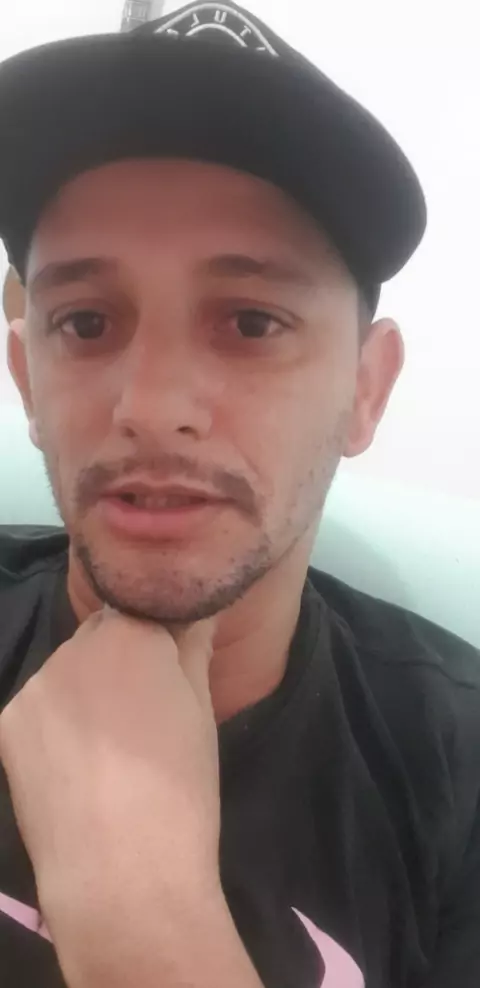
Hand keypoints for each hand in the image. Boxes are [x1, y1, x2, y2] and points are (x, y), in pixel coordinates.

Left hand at [0, 607, 223, 977]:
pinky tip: (73, 767)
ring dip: (85, 692)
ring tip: (108, 751)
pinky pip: (39, 710)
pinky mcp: (6, 725)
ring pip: (67, 674)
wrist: (122, 873)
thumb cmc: (181, 788)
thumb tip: (196, 613)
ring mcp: (34, 686)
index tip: (172, 679)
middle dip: (120, 663)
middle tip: (143, 719)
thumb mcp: (202, 710)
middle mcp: (74, 646)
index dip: (161, 644)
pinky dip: (55, 726)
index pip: (147, 612)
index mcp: (130, 634)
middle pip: (101, 638)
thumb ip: (193, 648)